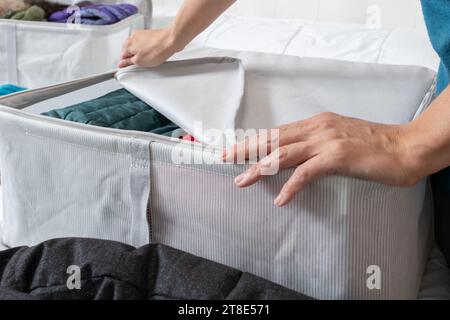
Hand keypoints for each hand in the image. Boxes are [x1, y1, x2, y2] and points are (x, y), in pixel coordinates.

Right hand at [118, 29, 178, 67]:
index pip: (122, 55)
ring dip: (140, 53)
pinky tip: (153, 53)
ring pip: (137, 46)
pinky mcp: (149, 34)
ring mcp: (141, 34)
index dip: (125, 63)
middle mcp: (133, 37)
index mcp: (128, 44)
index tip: (128, 66)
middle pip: (129, 50)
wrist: (171, 40)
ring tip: (148, 58)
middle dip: (133, 57)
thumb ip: (129, 62)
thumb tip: (122, 64)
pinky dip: (147, 48)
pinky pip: (145, 43)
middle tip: (140, 63)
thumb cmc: (157, 49)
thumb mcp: (140, 61)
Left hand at [223, 112, 420, 206]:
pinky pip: (306, 172)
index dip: (253, 140)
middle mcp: (317, 128)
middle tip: (224, 159)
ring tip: (242, 181)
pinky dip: (291, 185)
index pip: (276, 132)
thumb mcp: (338, 139)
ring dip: (259, 168)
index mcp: (315, 123)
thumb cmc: (373, 145)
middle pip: (272, 138)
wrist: (405, 147)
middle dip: (245, 149)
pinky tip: (281, 199)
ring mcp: (326, 141)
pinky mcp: (337, 156)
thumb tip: (294, 157)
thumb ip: (315, 144)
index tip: (234, 149)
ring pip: (282, 154)